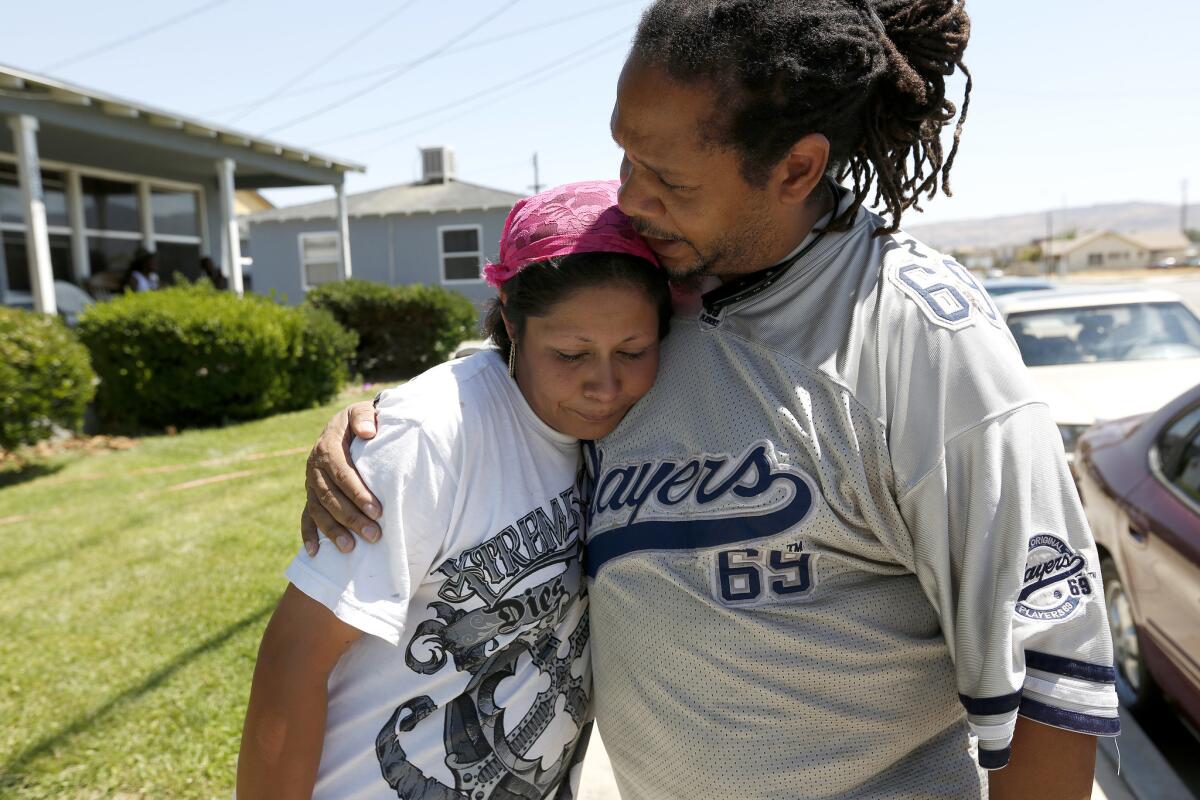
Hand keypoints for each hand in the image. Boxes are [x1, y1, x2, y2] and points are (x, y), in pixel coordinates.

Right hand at [301, 401, 381, 555]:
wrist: (344, 424)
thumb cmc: (361, 420)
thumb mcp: (362, 410)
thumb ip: (364, 417)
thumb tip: (368, 432)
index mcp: (328, 448)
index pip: (342, 474)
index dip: (358, 493)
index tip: (377, 510)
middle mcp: (314, 468)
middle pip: (331, 497)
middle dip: (351, 517)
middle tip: (373, 535)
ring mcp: (310, 483)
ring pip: (319, 510)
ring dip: (333, 531)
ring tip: (350, 548)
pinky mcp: (310, 495)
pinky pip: (306, 516)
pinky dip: (308, 534)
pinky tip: (314, 552)